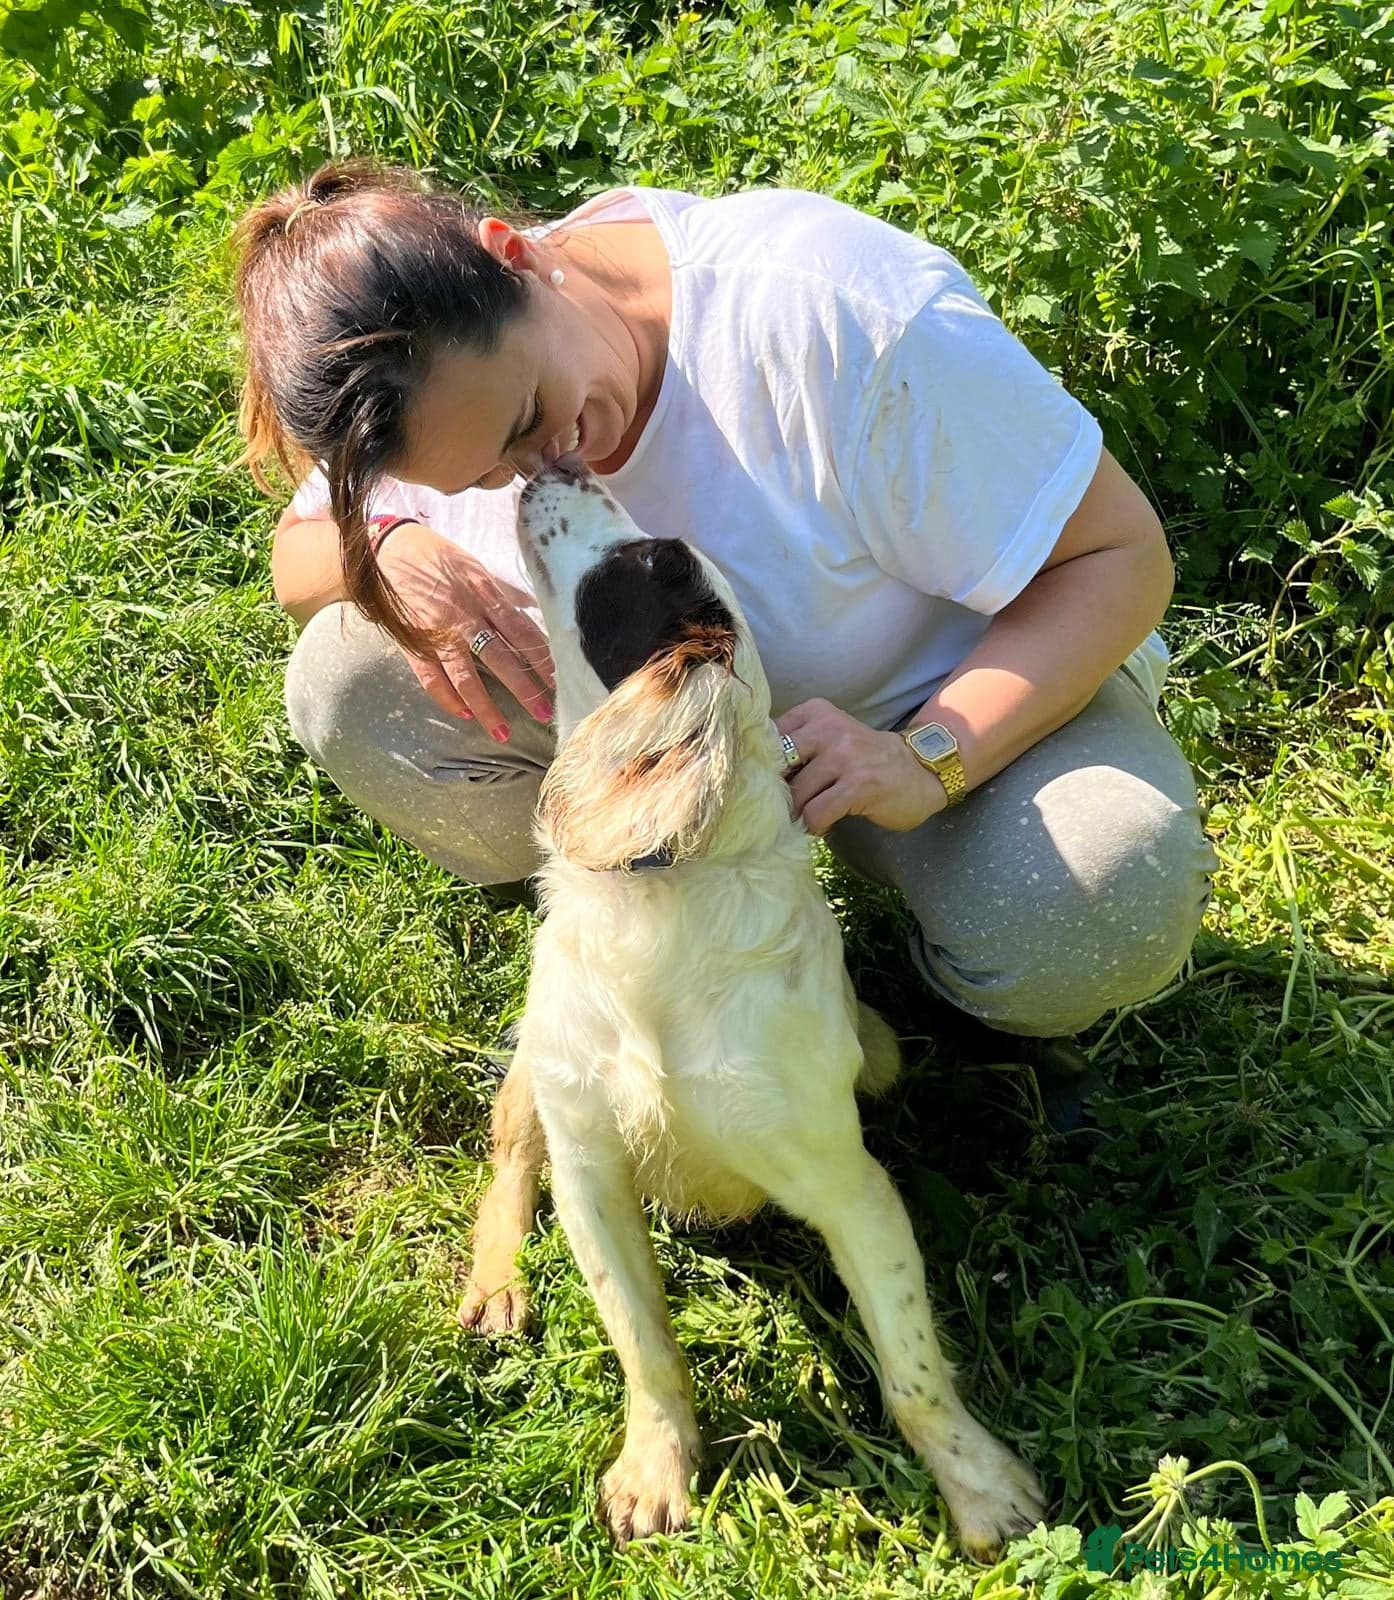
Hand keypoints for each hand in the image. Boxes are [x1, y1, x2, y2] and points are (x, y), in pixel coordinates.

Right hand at [377, 522, 554, 741]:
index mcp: (485, 595)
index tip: (562, 680)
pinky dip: (447, 699)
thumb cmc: (435, 556)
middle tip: (545, 713)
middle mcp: (464, 617)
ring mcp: (437, 633)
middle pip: (501, 658)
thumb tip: (530, 608)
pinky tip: (464, 715)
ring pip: (467, 677)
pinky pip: (431, 678)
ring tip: (503, 732)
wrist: (384, 550)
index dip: (543, 658)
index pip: (522, 632)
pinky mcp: (413, 644)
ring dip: (487, 707)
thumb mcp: (475, 567)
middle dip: (525, 689)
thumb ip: (501, 593)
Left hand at [775, 698, 945, 834]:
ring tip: (805, 818)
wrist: (919, 771)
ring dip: (796, 813)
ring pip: (796, 793)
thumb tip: (753, 776)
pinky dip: (814, 826)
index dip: (763, 767)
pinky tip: (823, 825)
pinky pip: (817, 812)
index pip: (769, 738)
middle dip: (775, 792)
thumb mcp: (831, 738)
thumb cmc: (864, 760)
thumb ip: (797, 747)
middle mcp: (829, 728)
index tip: (767, 784)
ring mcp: (845, 756)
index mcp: (816, 713)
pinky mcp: (859, 785)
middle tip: (781, 807)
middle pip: (778, 766)